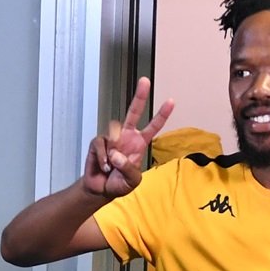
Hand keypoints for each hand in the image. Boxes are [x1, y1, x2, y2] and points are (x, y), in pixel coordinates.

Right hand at [83, 77, 174, 199]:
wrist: (100, 190)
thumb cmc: (119, 184)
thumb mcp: (132, 181)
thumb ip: (128, 168)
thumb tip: (116, 154)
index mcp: (139, 144)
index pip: (153, 127)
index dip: (161, 115)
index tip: (171, 101)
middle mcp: (126, 137)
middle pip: (134, 112)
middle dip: (140, 96)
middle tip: (145, 80)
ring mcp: (112, 138)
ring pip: (114, 132)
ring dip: (113, 154)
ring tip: (111, 168)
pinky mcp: (98, 142)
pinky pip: (101, 145)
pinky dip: (102, 159)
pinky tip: (103, 167)